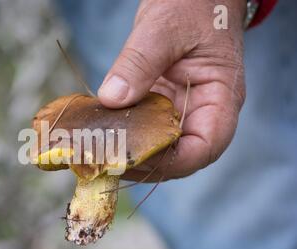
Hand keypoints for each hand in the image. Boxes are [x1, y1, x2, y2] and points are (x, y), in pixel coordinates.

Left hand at [97, 0, 245, 181]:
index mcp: (221, 97)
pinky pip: (145, 130)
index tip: (134, 156)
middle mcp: (203, 112)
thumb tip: (112, 99)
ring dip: (129, 153)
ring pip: (159, 148)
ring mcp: (181, 111)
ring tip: (97, 152)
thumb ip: (139, 63)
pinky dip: (124, 135)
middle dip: (143, 163)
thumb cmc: (190, 6)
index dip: (172, 161)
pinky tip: (100, 134)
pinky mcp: (161, 107)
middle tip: (105, 159)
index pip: (206, 146)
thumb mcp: (164, 28)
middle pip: (179, 156)